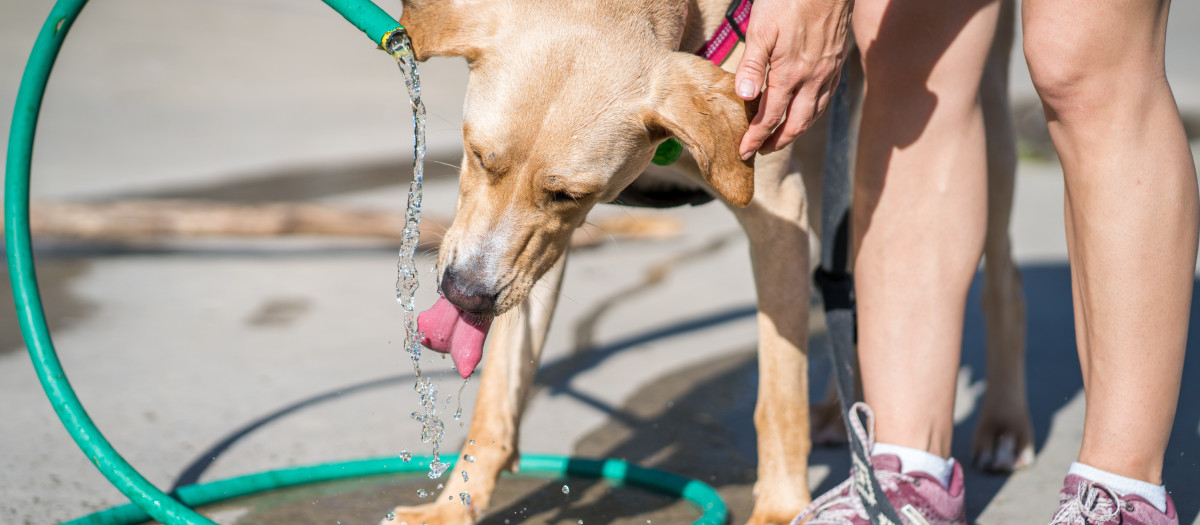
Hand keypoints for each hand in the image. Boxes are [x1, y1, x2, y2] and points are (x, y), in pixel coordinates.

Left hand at [736, 0, 853, 158]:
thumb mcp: (761, 29)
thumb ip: (752, 65)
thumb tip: (746, 97)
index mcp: (790, 74)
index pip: (770, 117)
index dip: (755, 137)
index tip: (744, 151)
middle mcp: (813, 79)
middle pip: (796, 124)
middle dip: (777, 142)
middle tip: (760, 151)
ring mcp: (828, 72)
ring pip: (814, 114)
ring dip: (797, 131)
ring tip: (781, 137)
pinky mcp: (837, 62)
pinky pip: (826, 98)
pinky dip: (813, 112)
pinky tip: (806, 110)